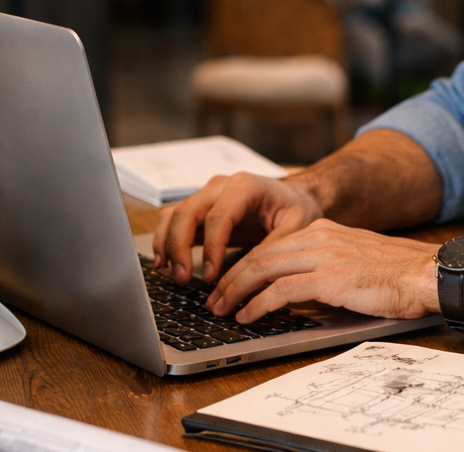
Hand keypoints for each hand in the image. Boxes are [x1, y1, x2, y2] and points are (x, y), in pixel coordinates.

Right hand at [152, 172, 323, 283]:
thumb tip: (251, 275)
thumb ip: (275, 246)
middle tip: (183, 278)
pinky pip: (174, 220)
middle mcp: (221, 185)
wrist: (295, 197)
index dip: (212, 247)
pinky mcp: (201, 208)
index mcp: (246, 185)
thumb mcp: (297, 225)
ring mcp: (208, 195)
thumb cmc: (297, 209)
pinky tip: (166, 263)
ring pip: (174, 213)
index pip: (219, 216)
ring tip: (172, 273)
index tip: (211, 276)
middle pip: (188, 211)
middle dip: (180, 246)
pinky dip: (166, 239)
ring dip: (168, 243)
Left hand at [207, 218, 439, 322]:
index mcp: (324, 230)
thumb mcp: (354, 260)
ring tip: (221, 309)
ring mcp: (323, 255)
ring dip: (237, 291)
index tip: (230, 281)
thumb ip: (325, 267)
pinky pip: (281, 291)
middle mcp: (319, 236)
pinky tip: (248, 316)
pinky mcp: (329, 278)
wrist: (425, 273)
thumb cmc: (397, 273)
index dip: (245, 264)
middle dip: (232, 277)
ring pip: (263, 269)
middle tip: (214, 298)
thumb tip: (298, 292)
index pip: (272, 245)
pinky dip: (258, 304)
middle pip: (261, 254)